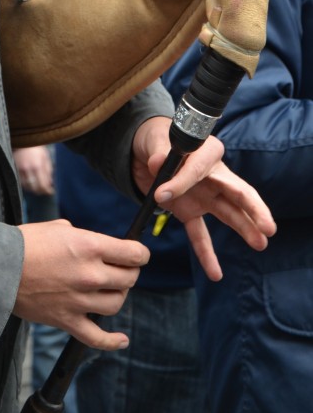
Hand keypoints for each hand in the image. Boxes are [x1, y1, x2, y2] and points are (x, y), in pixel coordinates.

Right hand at [13, 145, 53, 194]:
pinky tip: (30, 184)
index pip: (43, 185)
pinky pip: (21, 183)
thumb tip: (50, 183)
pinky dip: (26, 185)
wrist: (24, 141)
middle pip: (34, 188)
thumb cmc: (37, 148)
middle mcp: (28, 170)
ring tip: (38, 188)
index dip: (47, 191)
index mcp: (38, 166)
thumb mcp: (46, 158)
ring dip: (33, 189)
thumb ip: (48, 171)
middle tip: (45, 191)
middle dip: (41, 191)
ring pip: (27, 187)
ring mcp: (20, 171)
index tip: (51, 192)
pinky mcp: (15, 170)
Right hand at [13, 219, 148, 349]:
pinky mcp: (67, 320)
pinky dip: (112, 341)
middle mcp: (90, 274)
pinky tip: (122, 339)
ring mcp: (80, 300)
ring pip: (116, 304)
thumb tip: (98, 247)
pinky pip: (97, 338)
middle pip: (128, 279)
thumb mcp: (60, 227)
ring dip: (117, 296)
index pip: (133, 254)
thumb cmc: (26, 242)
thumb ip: (84, 238)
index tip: (138, 254)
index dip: (140, 253)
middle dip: (129, 272)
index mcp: (90, 246)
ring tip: (110, 289)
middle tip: (121, 269)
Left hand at [131, 117, 276, 280]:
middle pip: (238, 192)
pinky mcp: (191, 211)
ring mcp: (205, 195)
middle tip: (268, 227)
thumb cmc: (156, 139)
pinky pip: (200, 234)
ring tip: (261, 244)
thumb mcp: (155, 143)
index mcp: (207, 152)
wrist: (145, 150)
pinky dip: (205, 254)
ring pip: (229, 214)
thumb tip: (157, 165)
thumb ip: (159, 156)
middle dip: (253, 209)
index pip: (202, 168)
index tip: (161, 193)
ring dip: (244, 229)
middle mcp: (213, 175)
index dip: (183, 180)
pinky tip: (215, 273)